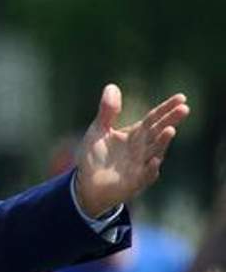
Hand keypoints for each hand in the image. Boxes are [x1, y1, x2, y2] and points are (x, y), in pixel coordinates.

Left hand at [73, 84, 189, 216]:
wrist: (87, 184)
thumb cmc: (95, 157)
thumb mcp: (98, 130)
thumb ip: (107, 111)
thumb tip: (112, 86)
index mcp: (135, 134)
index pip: (153, 118)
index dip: (166, 108)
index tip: (182, 97)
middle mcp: (142, 148)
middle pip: (158, 132)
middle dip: (171, 121)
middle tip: (184, 109)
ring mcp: (140, 165)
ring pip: (155, 152)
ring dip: (162, 142)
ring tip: (170, 130)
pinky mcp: (135, 182)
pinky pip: (146, 175)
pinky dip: (151, 168)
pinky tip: (154, 161)